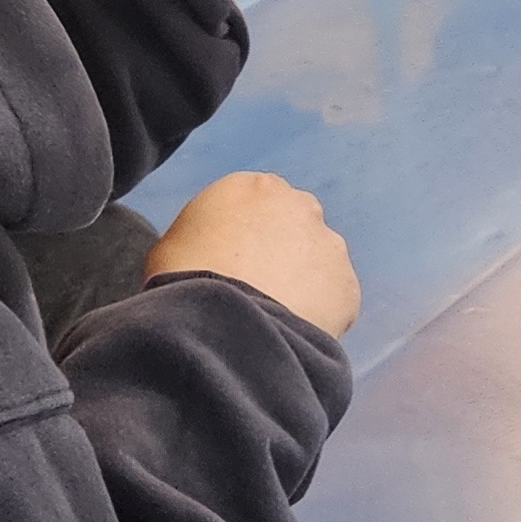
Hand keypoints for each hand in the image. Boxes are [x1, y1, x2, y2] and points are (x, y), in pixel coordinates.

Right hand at [148, 172, 360, 335]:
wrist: (223, 323)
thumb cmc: (183, 281)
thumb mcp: (173, 246)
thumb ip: (203, 236)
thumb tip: (210, 252)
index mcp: (252, 188)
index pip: (257, 207)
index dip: (247, 239)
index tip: (235, 266)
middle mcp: (299, 205)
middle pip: (295, 227)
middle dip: (283, 253)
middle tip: (259, 291)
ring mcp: (329, 244)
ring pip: (319, 263)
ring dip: (304, 283)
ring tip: (275, 318)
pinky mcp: (348, 284)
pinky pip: (334, 301)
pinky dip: (321, 317)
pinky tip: (292, 333)